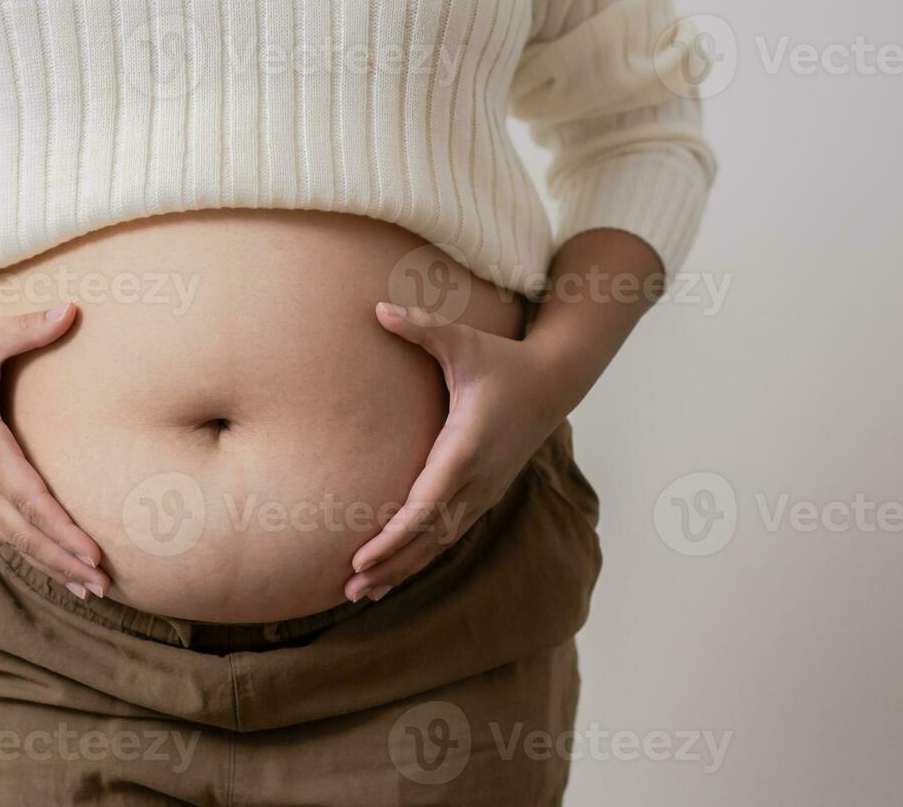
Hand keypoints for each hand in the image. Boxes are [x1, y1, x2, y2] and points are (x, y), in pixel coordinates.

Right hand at [0, 303, 109, 599]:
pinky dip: (32, 552)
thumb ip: (29, 328)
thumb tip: (73, 309)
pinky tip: (59, 567)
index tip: (93, 552)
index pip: (29, 496)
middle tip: (104, 584)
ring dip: (51, 564)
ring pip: (13, 538)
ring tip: (90, 588)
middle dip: (64, 559)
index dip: (62, 528)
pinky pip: (2, 531)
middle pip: (24, 531)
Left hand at [343, 303, 574, 602]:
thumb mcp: (463, 340)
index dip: (394, 536)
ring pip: (440, 543)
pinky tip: (393, 575)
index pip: (427, 504)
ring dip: (402, 569)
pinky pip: (449, 535)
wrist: (553, 381)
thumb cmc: (502, 359)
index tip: (362, 558)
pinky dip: (420, 558)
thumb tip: (377, 309)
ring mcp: (484, 491)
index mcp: (467, 448)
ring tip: (361, 594)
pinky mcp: (484, 494)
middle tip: (348, 589)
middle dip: (390, 564)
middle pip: (429, 536)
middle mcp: (477, 479)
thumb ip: (421, 327)